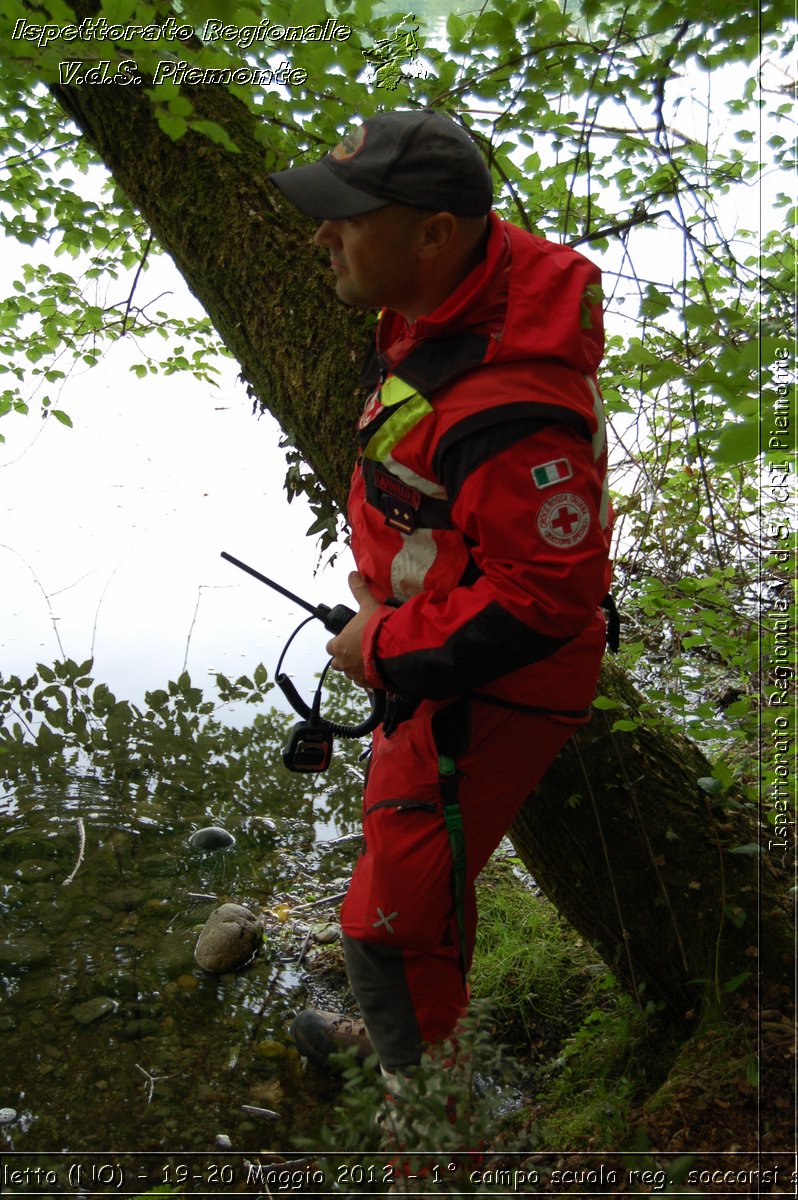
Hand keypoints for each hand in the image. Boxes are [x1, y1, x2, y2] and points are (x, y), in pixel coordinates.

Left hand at [326, 572, 380, 686]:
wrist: (394, 650)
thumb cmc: (376, 628)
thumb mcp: (368, 605)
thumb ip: (359, 590)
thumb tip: (352, 574)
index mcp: (338, 645)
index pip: (331, 646)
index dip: (338, 642)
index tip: (348, 638)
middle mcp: (343, 662)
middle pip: (338, 663)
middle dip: (345, 657)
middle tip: (359, 649)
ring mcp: (355, 674)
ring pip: (351, 673)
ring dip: (357, 667)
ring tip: (370, 658)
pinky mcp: (368, 683)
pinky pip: (364, 682)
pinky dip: (369, 676)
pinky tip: (378, 668)